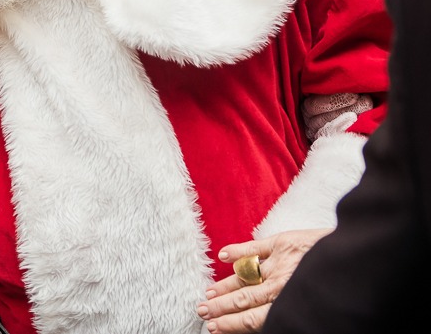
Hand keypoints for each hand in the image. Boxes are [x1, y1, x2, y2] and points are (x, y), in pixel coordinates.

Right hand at [197, 228, 331, 332]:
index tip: (214, 328)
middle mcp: (282, 285)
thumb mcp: (317, 308)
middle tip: (202, 310)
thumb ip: (291, 312)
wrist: (365, 258)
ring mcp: (281, 262)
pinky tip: (223, 256)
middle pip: (244, 298)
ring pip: (245, 276)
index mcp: (290, 304)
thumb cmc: (342, 289)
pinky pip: (255, 247)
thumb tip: (267, 322)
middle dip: (220, 306)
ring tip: (209, 292)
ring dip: (225, 285)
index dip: (230, 323)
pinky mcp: (284, 242)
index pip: (252, 318)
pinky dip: (238, 250)